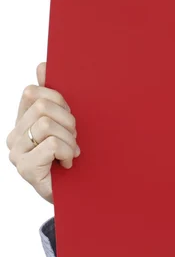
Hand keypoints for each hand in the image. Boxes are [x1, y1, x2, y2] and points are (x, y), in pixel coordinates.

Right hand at [6, 62, 79, 203]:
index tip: (70, 116)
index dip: (59, 99)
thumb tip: (43, 64)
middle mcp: (14, 134)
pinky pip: (50, 144)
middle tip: (73, 138)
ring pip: (47, 124)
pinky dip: (66, 152)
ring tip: (70, 152)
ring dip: (69, 138)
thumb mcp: (67, 122)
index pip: (33, 91)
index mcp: (23, 120)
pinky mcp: (24, 167)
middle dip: (68, 120)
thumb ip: (54, 95)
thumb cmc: (72, 155)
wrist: (79, 192)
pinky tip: (67, 163)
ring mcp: (17, 152)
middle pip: (42, 105)